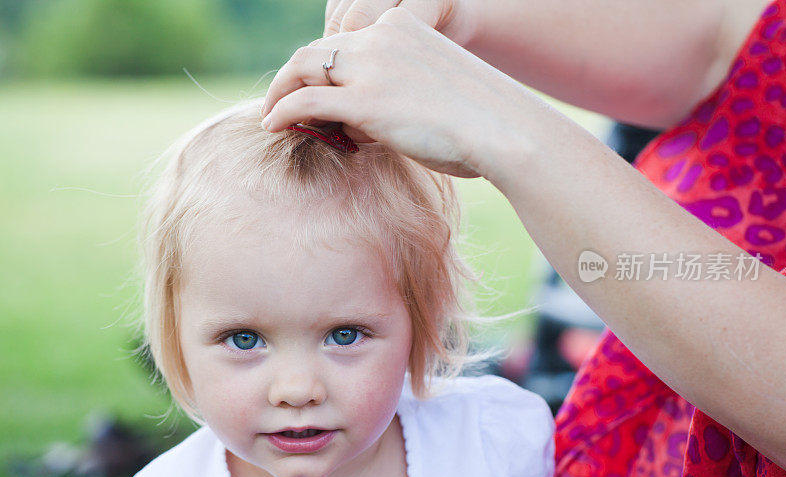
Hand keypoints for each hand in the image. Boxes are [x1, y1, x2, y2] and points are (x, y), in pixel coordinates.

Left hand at [260, 8, 534, 177]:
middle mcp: (382, 38)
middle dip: (294, 74)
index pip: (346, 40)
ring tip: (270, 111)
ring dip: (280, 89)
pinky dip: (282, 111)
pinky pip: (305, 101)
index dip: (324, 64)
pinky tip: (272, 125)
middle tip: (281, 98)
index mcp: (402, 28)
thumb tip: (369, 125)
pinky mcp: (364, 102)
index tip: (315, 86)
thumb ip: (400, 93)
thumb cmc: (483, 124)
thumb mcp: (438, 90)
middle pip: (317, 49)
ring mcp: (371, 68)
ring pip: (303, 68)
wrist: (506, 132)